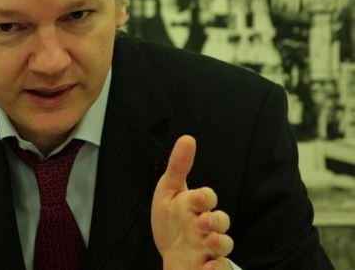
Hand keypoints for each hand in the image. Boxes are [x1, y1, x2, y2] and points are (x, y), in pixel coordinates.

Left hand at [151, 135, 233, 269]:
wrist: (169, 255)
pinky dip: (217, 268)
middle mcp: (207, 227)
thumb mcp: (168, 192)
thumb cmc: (171, 221)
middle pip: (222, 221)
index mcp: (197, 207)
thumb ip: (178, 167)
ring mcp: (210, 248)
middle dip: (215, 220)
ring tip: (208, 242)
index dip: (205, 197)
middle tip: (202, 222)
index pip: (208, 197)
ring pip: (225, 245)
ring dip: (220, 243)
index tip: (196, 198)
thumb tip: (188, 138)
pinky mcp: (210, 266)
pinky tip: (207, 266)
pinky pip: (221, 268)